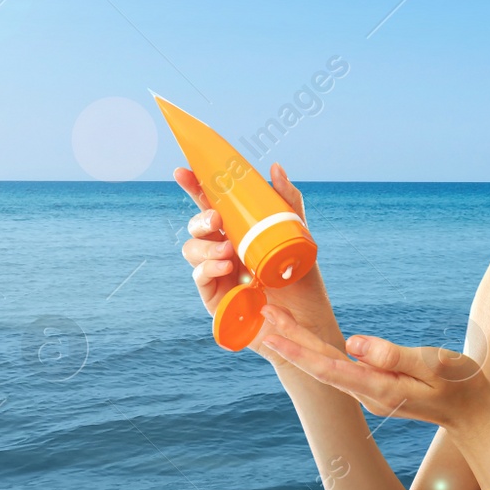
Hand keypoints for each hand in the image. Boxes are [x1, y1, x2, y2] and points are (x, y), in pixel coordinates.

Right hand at [174, 162, 337, 365]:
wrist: (306, 322)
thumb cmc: (301, 280)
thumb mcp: (298, 235)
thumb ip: (288, 202)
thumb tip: (275, 167)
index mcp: (240, 231)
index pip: (211, 204)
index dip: (195, 188)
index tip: (183, 172)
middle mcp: (224, 249)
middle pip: (197, 227)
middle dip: (200, 219)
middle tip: (216, 219)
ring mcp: (217, 273)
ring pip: (192, 250)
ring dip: (205, 246)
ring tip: (228, 251)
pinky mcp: (213, 297)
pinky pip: (199, 276)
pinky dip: (208, 268)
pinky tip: (225, 267)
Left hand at [256, 303, 489, 431]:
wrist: (473, 414)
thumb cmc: (461, 385)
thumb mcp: (434, 364)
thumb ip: (394, 355)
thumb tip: (353, 343)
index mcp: (379, 388)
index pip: (328, 367)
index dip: (298, 349)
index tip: (272, 333)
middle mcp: (367, 393)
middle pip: (320, 364)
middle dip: (290, 338)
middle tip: (264, 310)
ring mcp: (370, 392)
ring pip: (327, 364)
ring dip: (301, 343)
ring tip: (276, 319)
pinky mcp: (375, 386)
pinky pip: (339, 366)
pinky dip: (318, 350)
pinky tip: (307, 339)